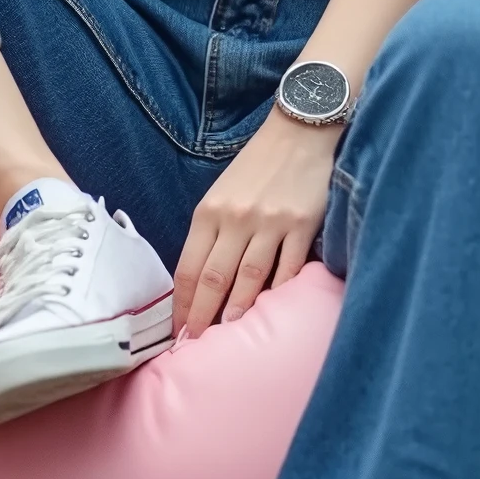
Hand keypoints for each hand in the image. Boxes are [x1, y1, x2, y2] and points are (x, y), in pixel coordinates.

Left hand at [174, 107, 338, 336]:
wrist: (299, 133)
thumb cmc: (256, 166)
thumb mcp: (221, 193)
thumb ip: (211, 232)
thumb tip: (202, 282)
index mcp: (210, 211)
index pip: (189, 267)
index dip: (182, 303)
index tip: (178, 329)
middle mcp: (236, 218)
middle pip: (214, 278)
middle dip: (203, 316)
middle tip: (196, 345)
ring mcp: (270, 222)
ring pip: (249, 277)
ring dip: (237, 309)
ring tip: (229, 332)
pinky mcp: (301, 225)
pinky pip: (288, 267)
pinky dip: (278, 291)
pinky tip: (271, 310)